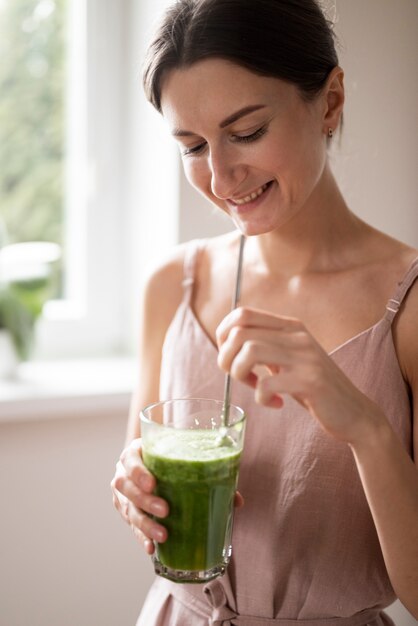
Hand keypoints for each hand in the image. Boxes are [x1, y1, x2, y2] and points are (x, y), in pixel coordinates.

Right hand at [111, 440, 244, 553]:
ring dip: (145, 524)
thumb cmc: (169, 459)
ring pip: (128, 510)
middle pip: (126, 487)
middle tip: (165, 510)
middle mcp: (124, 473)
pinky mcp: (125, 512)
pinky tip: (152, 548)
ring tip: (163, 535)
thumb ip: (206, 472)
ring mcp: (122, 494)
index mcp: (135, 453)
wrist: (150, 464)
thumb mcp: (181, 457)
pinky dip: (141, 537)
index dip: (138, 472)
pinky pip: (131, 527)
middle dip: (145, 501)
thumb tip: (237, 500)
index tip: (153, 484)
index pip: (130, 459)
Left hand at [216, 306, 382, 444]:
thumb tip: (227, 341)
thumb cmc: (313, 387)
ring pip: (249, 351)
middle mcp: (297, 336)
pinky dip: (262, 397)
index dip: (224, 335)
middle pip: (239, 333)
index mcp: (290, 326)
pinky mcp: (311, 381)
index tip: (230, 357)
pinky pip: (267, 384)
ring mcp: (305, 357)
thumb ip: (265, 346)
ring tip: (256, 388)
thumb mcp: (289, 358)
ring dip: (240, 374)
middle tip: (239, 378)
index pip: (242, 313)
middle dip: (226, 359)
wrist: (354, 412)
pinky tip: (274, 403)